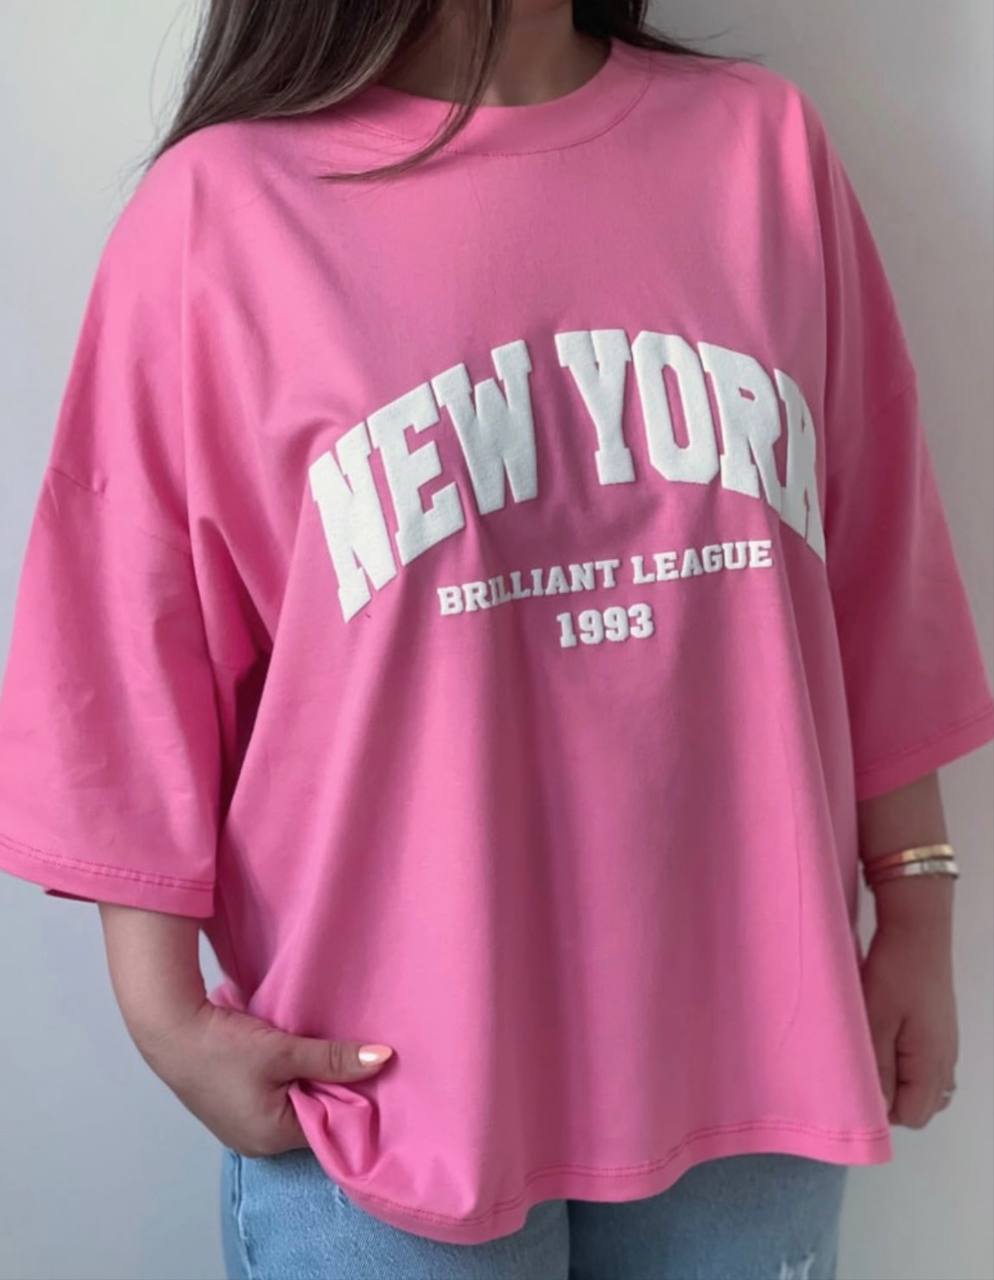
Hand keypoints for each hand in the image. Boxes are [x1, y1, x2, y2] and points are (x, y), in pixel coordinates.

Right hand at [132, 997, 393, 1156]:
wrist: (170, 1029)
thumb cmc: (225, 1048)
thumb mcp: (286, 1051)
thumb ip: (335, 1059)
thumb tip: (384, 1059)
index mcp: (272, 1139)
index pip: (328, 1126)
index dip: (351, 1097)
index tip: (371, 1071)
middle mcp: (258, 1141)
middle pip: (310, 1116)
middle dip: (329, 1087)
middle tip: (352, 1056)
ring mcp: (242, 1124)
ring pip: (292, 1103)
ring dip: (307, 1079)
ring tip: (325, 1052)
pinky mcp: (232, 1104)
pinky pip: (273, 1096)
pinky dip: (286, 1078)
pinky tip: (295, 1054)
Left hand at [859, 919, 957, 1128]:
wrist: (917, 932)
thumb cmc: (893, 975)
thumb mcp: (875, 1022)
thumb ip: (878, 1069)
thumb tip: (879, 1111)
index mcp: (931, 1066)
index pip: (913, 1116)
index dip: (882, 1111)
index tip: (857, 1085)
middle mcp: (945, 1062)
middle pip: (922, 1106)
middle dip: (891, 1098)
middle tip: (861, 1069)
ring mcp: (946, 1046)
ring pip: (925, 1087)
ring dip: (899, 1083)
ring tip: (872, 1058)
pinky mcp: (940, 1030)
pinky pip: (927, 1066)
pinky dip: (908, 1067)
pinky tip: (886, 1044)